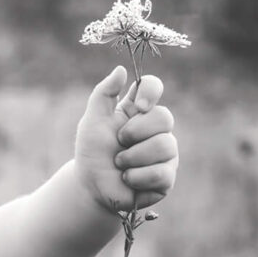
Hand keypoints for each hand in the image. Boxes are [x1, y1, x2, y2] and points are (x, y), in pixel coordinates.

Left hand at [74, 65, 177, 213]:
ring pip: (165, 146)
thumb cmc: (92, 152)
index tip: (140, 105)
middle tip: (119, 143)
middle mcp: (157, 129)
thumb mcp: (92, 122)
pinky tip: (127, 180)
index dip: (151, 91)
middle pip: (164, 117)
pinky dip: (137, 178)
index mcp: (139, 111)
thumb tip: (121, 69)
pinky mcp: (166, 177)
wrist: (90, 187)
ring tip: (119, 165)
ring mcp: (166, 153)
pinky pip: (161, 173)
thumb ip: (103, 94)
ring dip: (132, 158)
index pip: (154, 87)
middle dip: (135, 132)